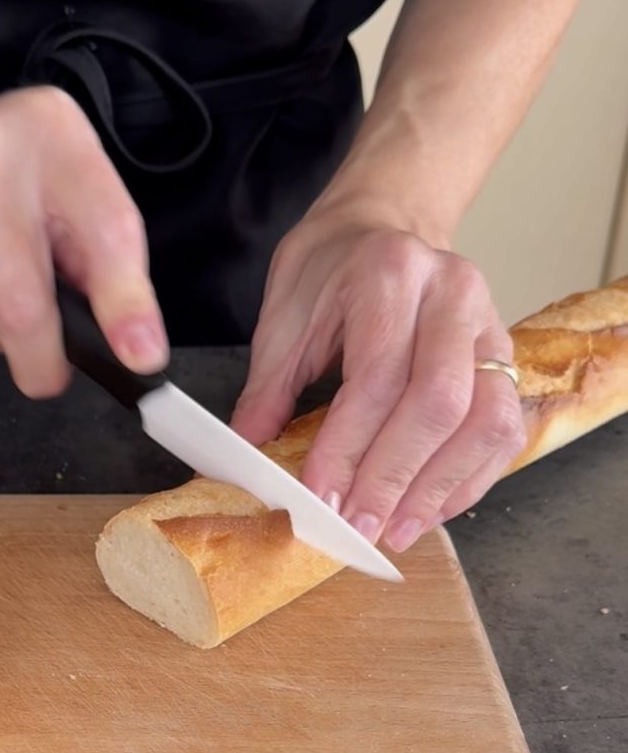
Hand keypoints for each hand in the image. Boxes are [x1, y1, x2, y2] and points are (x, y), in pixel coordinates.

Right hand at [0, 80, 167, 395]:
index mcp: (54, 134)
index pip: (103, 228)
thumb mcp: (74, 181)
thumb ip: (103, 252)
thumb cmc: (11, 167)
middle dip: (40, 358)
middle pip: (21, 299)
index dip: (124, 301)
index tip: (140, 355)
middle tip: (48, 376)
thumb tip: (129, 342)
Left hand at [231, 214, 526, 552]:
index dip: (349, 448)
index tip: (322, 499)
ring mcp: (489, 323)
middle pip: (439, 404)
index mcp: (389, 275)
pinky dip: (468, 477)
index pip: (376, 378)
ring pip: (485, 421)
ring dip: (439, 487)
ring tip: (396, 530)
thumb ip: (268, 386)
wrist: (384, 223)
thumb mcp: (284, 312)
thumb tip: (247, 454)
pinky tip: (429, 506)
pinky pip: (504, 427)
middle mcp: (452, 295)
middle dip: (395, 478)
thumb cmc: (329, 265)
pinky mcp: (504, 352)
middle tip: (360, 526)